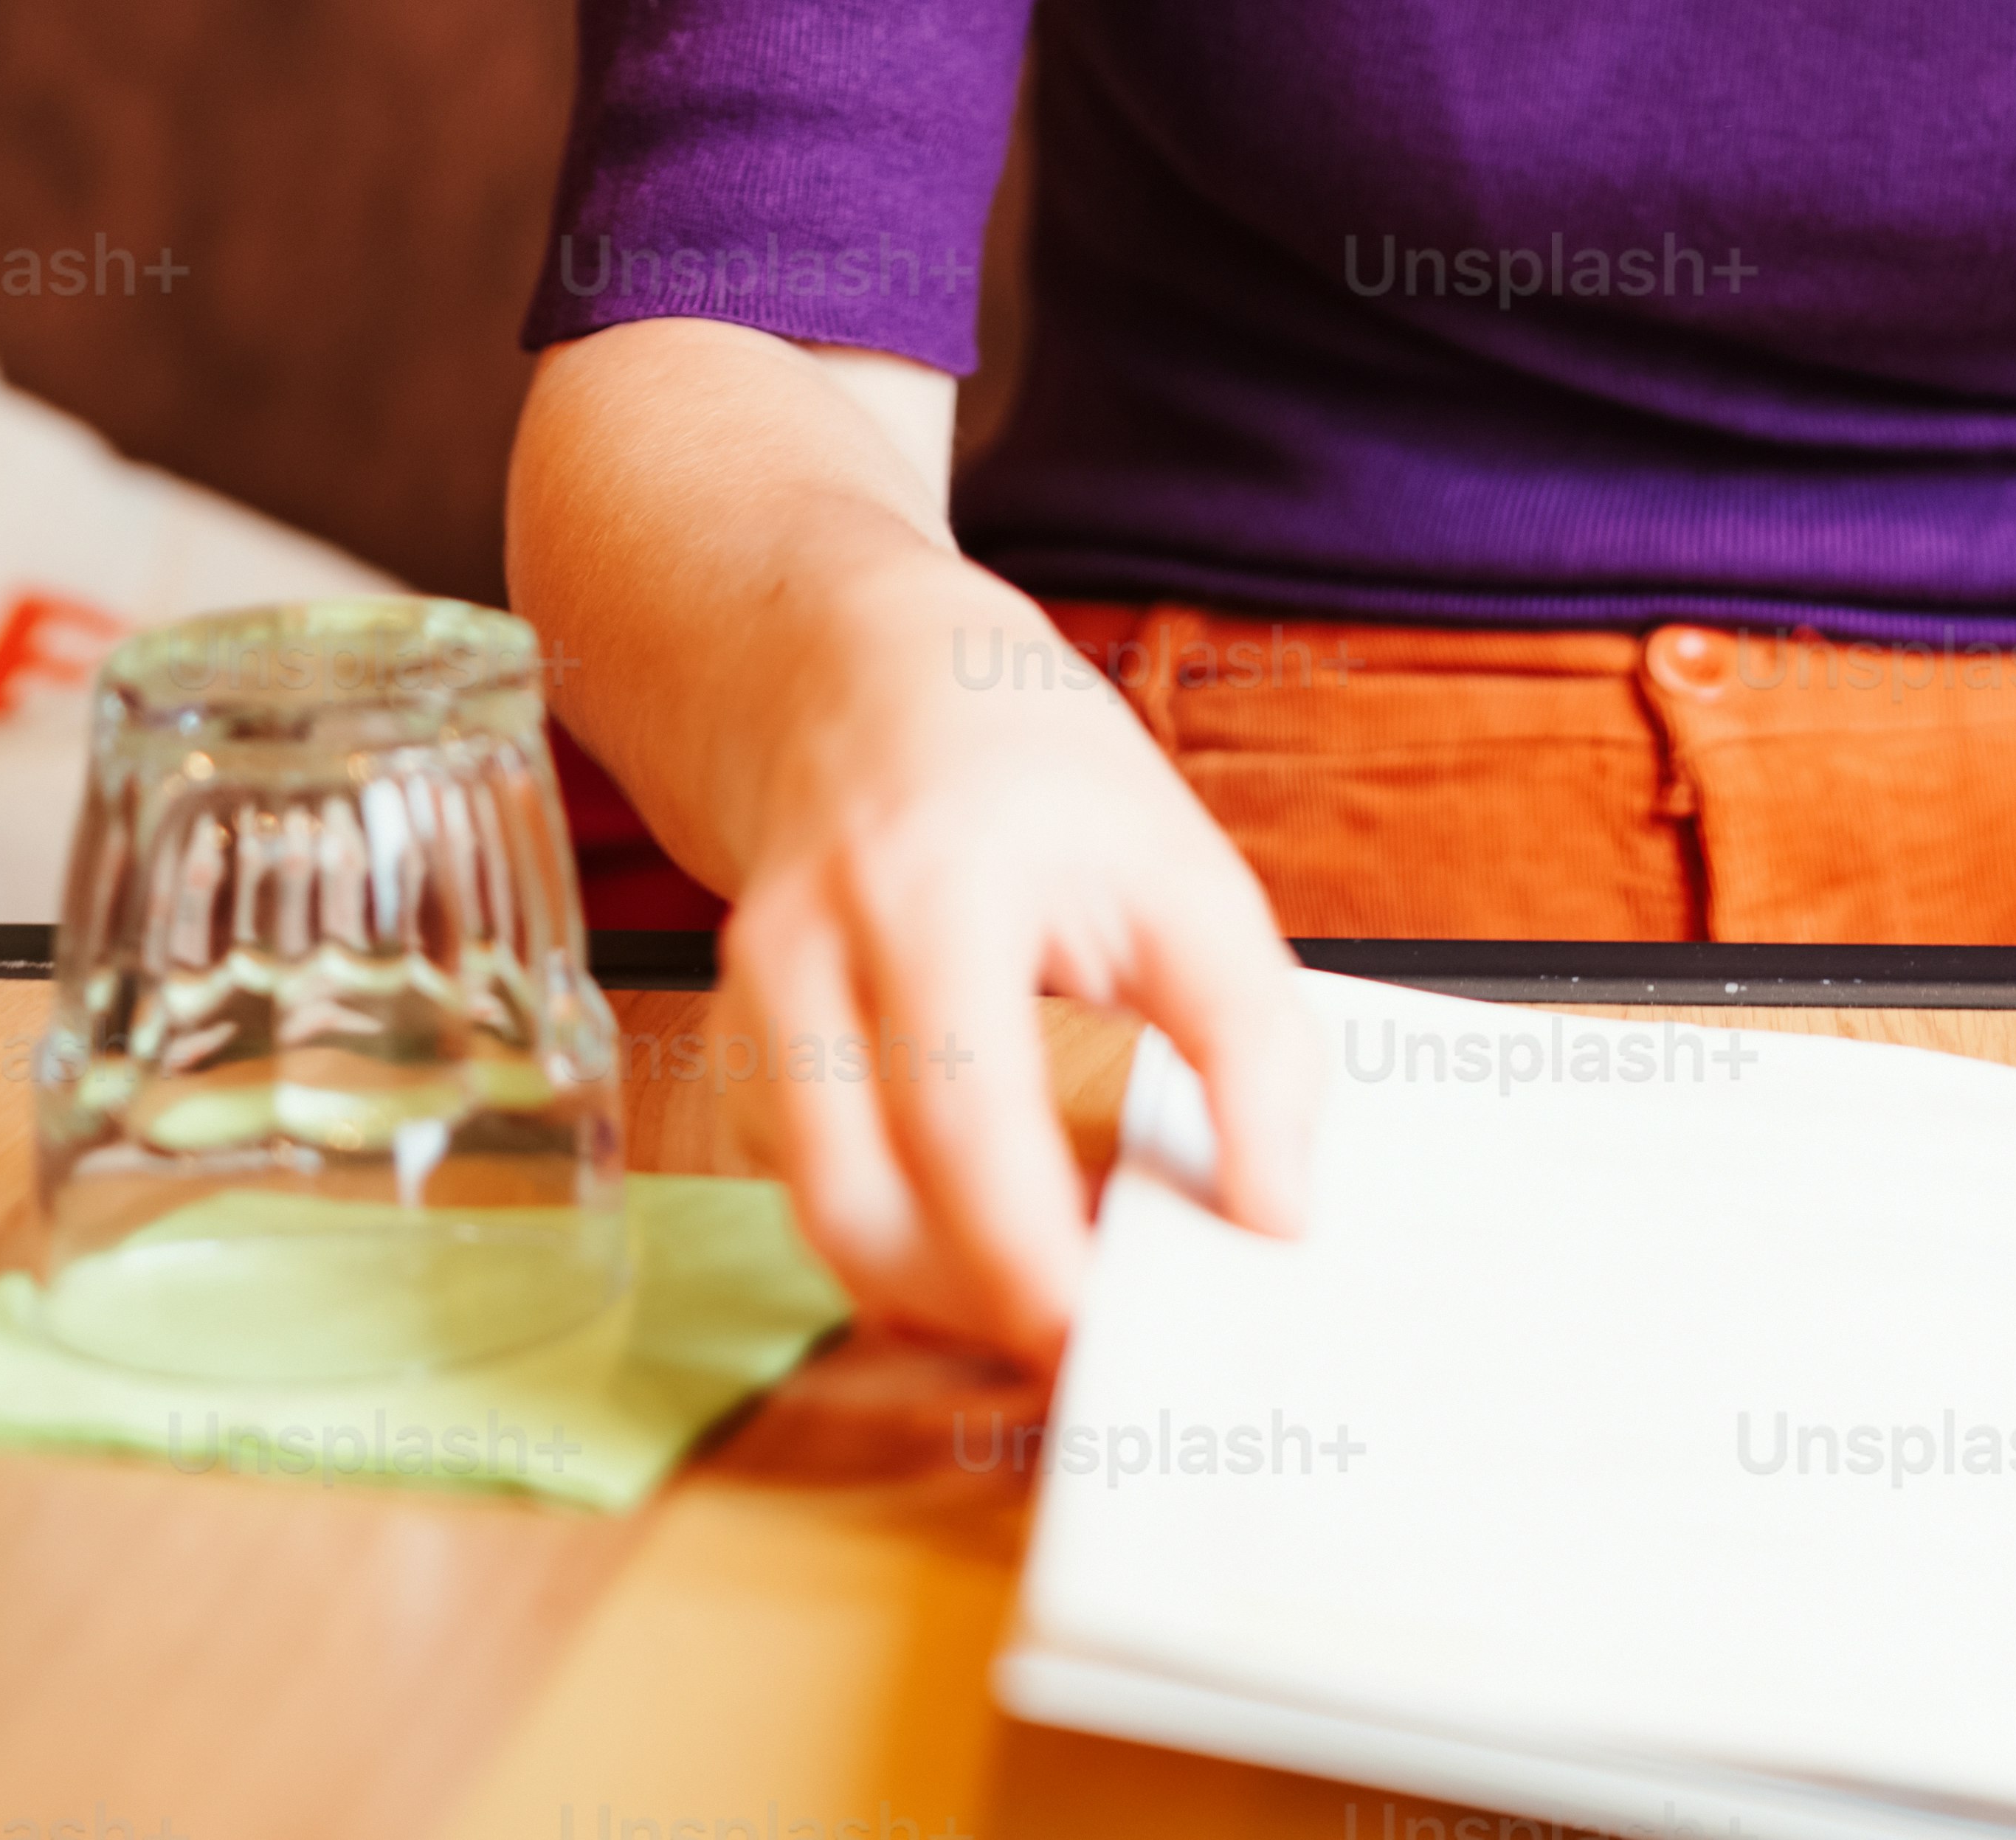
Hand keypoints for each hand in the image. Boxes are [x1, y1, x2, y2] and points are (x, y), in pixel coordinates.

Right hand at [711, 578, 1322, 1363]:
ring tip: (1060, 1283)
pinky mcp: (738, 1050)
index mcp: (933, 889)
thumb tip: (1277, 1214)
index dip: (1033, 1263)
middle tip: (1100, 1340)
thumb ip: (1251, 1037)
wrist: (856, 675)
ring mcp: (751, 1006)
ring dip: (941, 1291)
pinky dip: (902, 1242)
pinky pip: (811, 1193)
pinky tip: (990, 1226)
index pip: (961, 1123)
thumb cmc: (1029, 763)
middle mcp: (812, 952)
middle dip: (981, 1310)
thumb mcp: (1181, 863)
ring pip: (825, 1222)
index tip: (1126, 1332)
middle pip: (863, 1208)